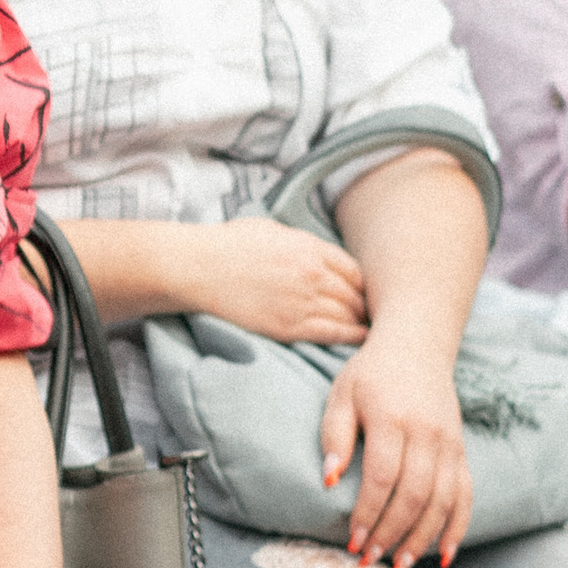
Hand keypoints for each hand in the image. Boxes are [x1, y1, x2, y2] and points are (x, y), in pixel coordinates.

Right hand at [189, 218, 369, 347]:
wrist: (199, 268)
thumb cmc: (230, 245)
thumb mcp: (273, 230)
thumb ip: (303, 243)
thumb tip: (321, 255)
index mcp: (309, 248)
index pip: (354, 270)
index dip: (362, 283)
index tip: (362, 290)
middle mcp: (312, 275)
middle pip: (354, 294)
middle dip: (363, 303)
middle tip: (368, 311)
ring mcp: (302, 302)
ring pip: (348, 315)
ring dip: (359, 320)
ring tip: (366, 326)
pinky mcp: (288, 327)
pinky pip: (332, 333)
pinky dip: (350, 336)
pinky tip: (359, 337)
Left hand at [322, 332, 472, 567]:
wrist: (417, 347)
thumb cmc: (370, 375)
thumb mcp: (342, 395)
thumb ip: (334, 435)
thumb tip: (327, 480)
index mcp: (392, 418)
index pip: (383, 476)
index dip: (369, 512)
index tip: (353, 541)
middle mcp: (427, 433)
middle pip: (415, 494)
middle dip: (392, 533)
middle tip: (371, 561)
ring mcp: (450, 443)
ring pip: (443, 500)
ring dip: (422, 538)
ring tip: (400, 566)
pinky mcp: (461, 451)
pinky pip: (465, 495)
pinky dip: (457, 527)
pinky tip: (442, 555)